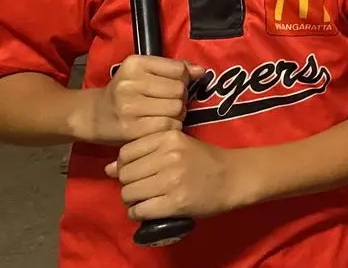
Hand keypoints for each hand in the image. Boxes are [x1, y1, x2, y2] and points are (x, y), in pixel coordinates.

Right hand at [81, 56, 205, 145]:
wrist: (93, 116)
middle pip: (179, 90)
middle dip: (180, 97)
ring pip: (176, 108)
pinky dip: (170, 126)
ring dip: (177, 113)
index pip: (178, 69)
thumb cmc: (124, 92)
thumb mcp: (144, 72)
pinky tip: (160, 124)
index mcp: (135, 63)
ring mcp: (129, 107)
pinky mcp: (131, 129)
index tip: (175, 84)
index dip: (183, 79)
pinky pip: (168, 126)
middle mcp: (130, 83)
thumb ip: (174, 68)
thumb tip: (202, 71)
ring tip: (165, 113)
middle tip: (169, 102)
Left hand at [106, 130, 249, 220]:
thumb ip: (145, 153)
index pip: (126, 153)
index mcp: (169, 137)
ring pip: (129, 193)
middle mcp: (169, 156)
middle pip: (125, 175)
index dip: (127, 166)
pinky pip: (140, 210)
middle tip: (144, 187)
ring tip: (147, 199)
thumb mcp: (178, 146)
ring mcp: (172, 180)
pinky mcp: (175, 202)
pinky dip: (139, 213)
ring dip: (133, 200)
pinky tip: (149, 210)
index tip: (140, 171)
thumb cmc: (206, 160)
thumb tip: (108, 168)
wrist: (236, 177)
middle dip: (129, 184)